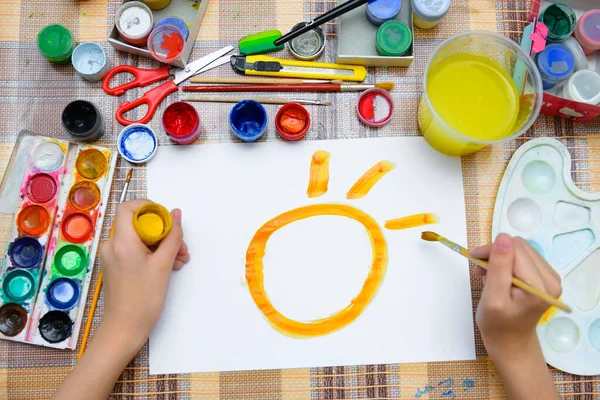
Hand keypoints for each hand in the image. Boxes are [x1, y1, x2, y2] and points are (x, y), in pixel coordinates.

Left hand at [99, 199, 190, 350]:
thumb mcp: (163, 265)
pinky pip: (135, 250)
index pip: (128, 208)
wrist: (124, 328)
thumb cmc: (143, 299)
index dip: (147, 207)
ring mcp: (112, 256)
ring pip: (139, 238)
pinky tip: (169, 265)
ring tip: (179, 259)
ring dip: (160, 244)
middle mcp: (112, 245)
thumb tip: (176, 214)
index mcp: (121, 242)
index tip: (166, 218)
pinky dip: (152, 253)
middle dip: (162, 231)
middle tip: (180, 245)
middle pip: (138, 224)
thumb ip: (172, 236)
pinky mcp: (116, 265)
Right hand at [471, 234, 561, 357]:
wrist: (510, 342)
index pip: (515, 249)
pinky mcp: (544, 277)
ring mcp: (550, 278)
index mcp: (540, 286)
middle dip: (496, 253)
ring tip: (487, 273)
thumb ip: (498, 267)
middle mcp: (551, 279)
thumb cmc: (498, 325)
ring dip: (500, 257)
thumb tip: (503, 238)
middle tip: (479, 268)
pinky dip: (507, 261)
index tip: (474, 258)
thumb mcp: (492, 298)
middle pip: (520, 246)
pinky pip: (524, 257)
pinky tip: (498, 274)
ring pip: (521, 249)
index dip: (492, 250)